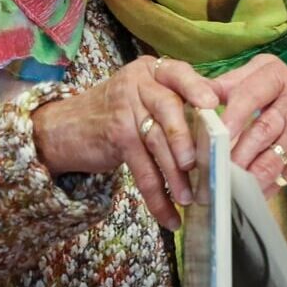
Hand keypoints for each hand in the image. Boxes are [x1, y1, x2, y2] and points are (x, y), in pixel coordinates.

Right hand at [31, 57, 220, 230]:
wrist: (62, 128)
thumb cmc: (117, 112)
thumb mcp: (146, 95)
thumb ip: (179, 100)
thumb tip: (223, 116)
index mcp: (152, 70)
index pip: (179, 73)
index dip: (197, 87)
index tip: (213, 103)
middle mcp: (138, 84)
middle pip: (169, 107)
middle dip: (186, 137)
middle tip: (199, 163)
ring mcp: (124, 110)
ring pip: (157, 143)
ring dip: (176, 175)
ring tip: (189, 199)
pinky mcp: (116, 138)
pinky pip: (143, 171)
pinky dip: (158, 197)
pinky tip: (170, 216)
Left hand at [214, 55, 286, 190]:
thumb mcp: (271, 78)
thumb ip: (233, 84)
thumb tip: (193, 95)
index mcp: (277, 76)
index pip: (249, 93)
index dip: (230, 115)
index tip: (213, 133)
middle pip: (259, 131)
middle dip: (233, 155)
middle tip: (210, 170)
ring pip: (270, 159)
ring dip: (245, 176)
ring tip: (224, 187)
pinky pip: (282, 176)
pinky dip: (263, 187)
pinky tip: (249, 194)